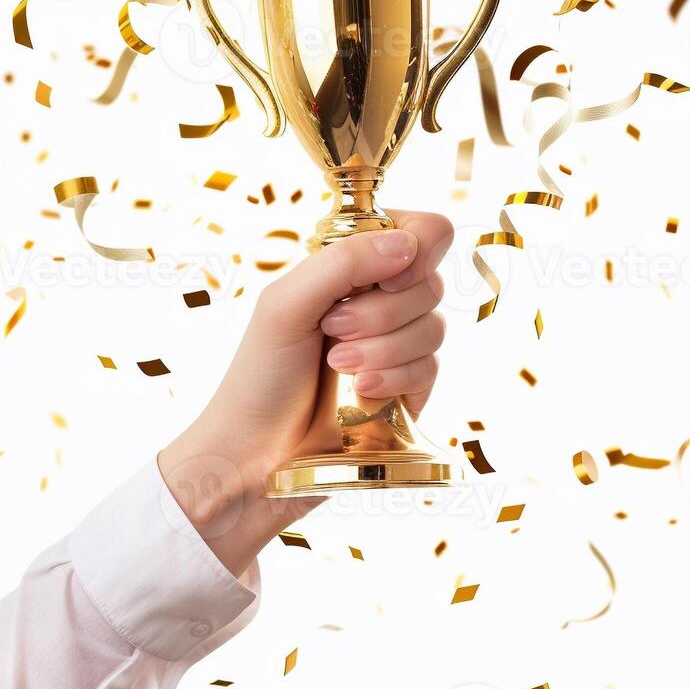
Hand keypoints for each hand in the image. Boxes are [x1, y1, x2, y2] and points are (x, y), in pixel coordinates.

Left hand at [158, 211, 453, 576]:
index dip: (417, 246)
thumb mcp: (286, 304)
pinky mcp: (409, 391)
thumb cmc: (258, 377)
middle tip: (332, 331)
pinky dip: (395, 378)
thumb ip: (344, 263)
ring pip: (435, 327)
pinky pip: (432, 369)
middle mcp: (379, 301)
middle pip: (430, 281)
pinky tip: (360, 392)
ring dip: (383, 349)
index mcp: (350, 268)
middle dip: (381, 311)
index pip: (420, 231)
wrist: (255, 457)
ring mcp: (397, 347)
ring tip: (338, 367)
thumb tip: (410, 244)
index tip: (387, 275)